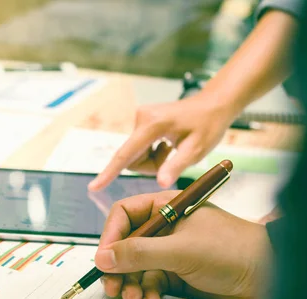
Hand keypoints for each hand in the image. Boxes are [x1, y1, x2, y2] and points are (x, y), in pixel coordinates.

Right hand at [88, 92, 237, 190]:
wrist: (213, 104)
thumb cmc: (208, 125)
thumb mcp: (197, 149)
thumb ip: (175, 166)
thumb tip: (160, 183)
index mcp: (152, 124)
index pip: (126, 154)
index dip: (109, 173)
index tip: (93, 187)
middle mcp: (140, 118)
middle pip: (132, 158)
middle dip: (151, 165)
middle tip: (173, 157)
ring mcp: (140, 118)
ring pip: (136, 154)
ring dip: (153, 159)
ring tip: (173, 149)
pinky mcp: (141, 121)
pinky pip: (139, 147)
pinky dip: (153, 152)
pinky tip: (169, 143)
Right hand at [94, 191, 272, 298]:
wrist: (269, 277)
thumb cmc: (232, 250)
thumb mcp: (180, 250)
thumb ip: (139, 253)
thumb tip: (102, 257)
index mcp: (165, 208)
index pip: (124, 215)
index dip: (110, 237)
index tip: (103, 259)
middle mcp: (164, 229)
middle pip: (126, 245)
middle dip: (118, 268)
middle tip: (112, 288)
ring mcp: (170, 252)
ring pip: (136, 268)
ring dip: (130, 285)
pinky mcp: (177, 274)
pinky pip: (150, 283)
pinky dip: (147, 294)